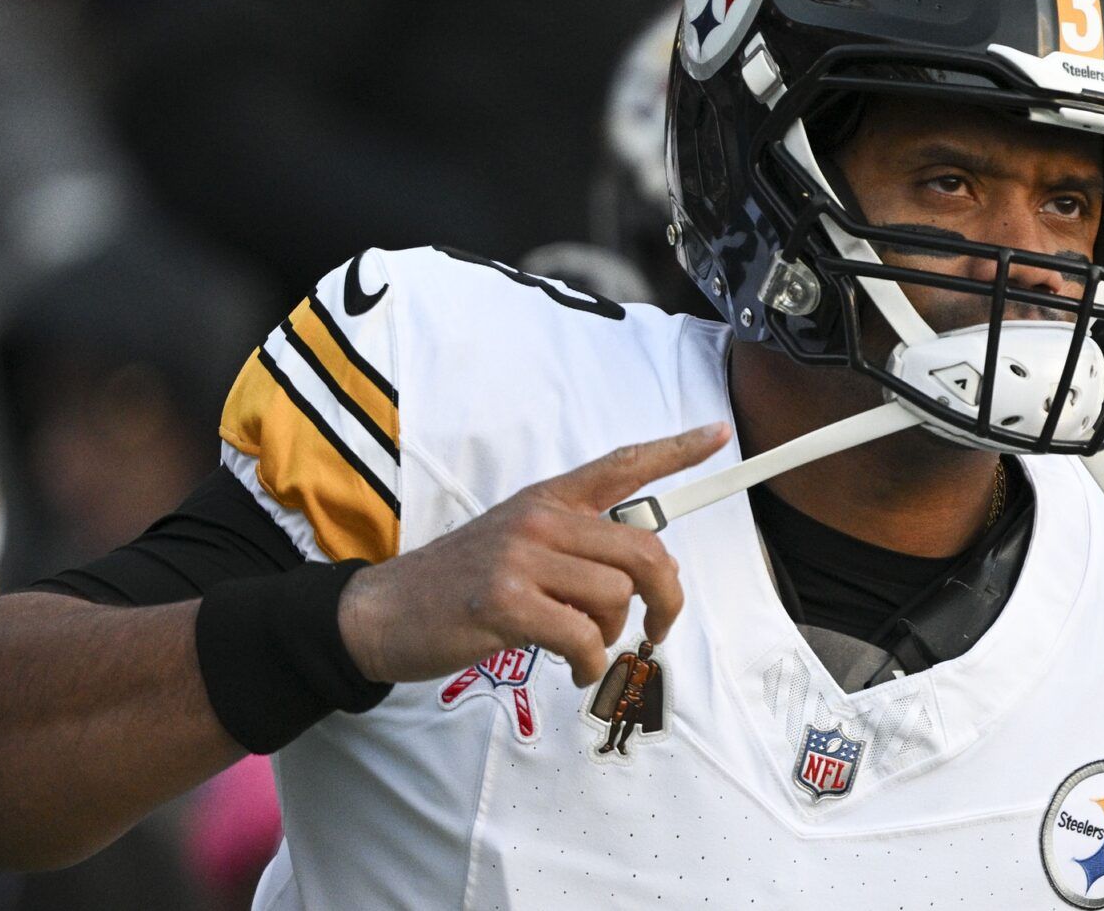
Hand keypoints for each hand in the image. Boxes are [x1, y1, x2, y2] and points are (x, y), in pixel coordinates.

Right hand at [336, 423, 730, 687]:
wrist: (384, 613)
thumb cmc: (458, 585)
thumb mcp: (516, 542)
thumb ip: (573, 544)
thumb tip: (637, 571)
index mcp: (548, 498)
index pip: (622, 465)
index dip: (676, 450)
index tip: (719, 436)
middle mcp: (540, 518)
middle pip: (642, 551)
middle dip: (666, 598)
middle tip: (659, 627)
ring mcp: (521, 558)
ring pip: (615, 596)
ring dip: (612, 635)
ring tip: (583, 647)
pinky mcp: (505, 602)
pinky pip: (582, 636)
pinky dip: (588, 663)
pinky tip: (572, 668)